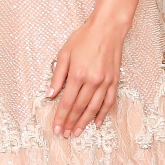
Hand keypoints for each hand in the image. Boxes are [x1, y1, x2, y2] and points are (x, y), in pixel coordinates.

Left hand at [47, 16, 124, 137]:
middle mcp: (92, 81)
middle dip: (71, 123)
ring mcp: (105, 82)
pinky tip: (96, 122)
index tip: (56, 128)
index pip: (67, 102)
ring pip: (94, 108)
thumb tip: (50, 94)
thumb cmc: (84, 38)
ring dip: (85, 122)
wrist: (107, 29)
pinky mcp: (114, 81)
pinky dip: (103, 114)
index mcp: (78, 75)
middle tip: (65, 134)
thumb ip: (57, 75)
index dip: (61, 117)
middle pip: (79, 108)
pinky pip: (109, 101)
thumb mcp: (64, 53)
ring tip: (77, 132)